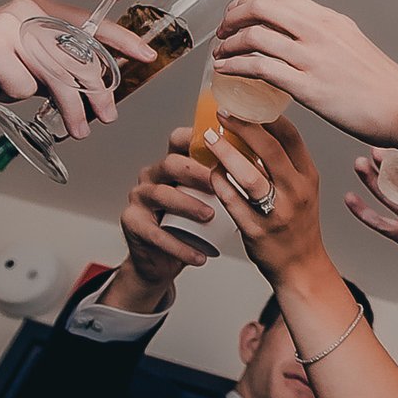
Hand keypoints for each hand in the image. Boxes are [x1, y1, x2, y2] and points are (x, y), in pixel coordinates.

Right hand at [0, 0, 158, 137]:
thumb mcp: (20, 61)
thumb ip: (51, 67)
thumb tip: (89, 91)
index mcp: (39, 10)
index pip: (89, 24)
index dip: (121, 40)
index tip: (147, 55)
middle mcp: (27, 12)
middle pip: (77, 56)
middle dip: (97, 91)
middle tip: (107, 116)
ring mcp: (9, 27)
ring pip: (55, 74)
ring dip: (69, 108)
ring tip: (77, 130)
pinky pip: (21, 85)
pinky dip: (14, 98)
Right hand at [116, 131, 226, 290]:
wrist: (164, 259)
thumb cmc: (192, 225)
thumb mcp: (208, 199)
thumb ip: (226, 180)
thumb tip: (266, 166)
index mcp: (173, 163)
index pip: (180, 139)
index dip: (199, 138)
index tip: (225, 145)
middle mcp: (153, 174)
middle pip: (172, 163)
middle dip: (198, 172)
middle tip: (221, 184)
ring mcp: (140, 197)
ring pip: (162, 194)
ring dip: (188, 204)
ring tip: (210, 216)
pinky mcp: (132, 222)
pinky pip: (154, 232)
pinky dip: (179, 245)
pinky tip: (199, 255)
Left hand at [202, 117, 325, 280]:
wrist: (301, 267)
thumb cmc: (297, 223)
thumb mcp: (301, 187)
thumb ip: (284, 161)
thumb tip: (254, 126)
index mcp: (308, 176)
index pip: (291, 137)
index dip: (268, 115)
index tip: (247, 101)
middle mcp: (296, 192)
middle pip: (270, 151)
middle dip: (243, 127)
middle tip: (222, 113)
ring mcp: (277, 213)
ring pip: (249, 177)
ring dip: (226, 154)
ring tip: (208, 139)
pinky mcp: (257, 232)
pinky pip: (233, 202)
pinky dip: (219, 184)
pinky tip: (210, 172)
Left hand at [212, 0, 397, 143]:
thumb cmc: (383, 86)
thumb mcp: (354, 45)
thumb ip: (327, 38)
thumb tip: (302, 40)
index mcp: (330, 20)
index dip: (249, 2)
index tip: (237, 16)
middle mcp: (319, 32)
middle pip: (261, 7)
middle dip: (233, 17)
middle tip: (222, 32)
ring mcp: (313, 58)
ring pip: (255, 37)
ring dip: (229, 44)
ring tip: (220, 55)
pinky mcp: (308, 87)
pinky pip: (259, 68)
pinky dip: (235, 66)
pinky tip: (226, 72)